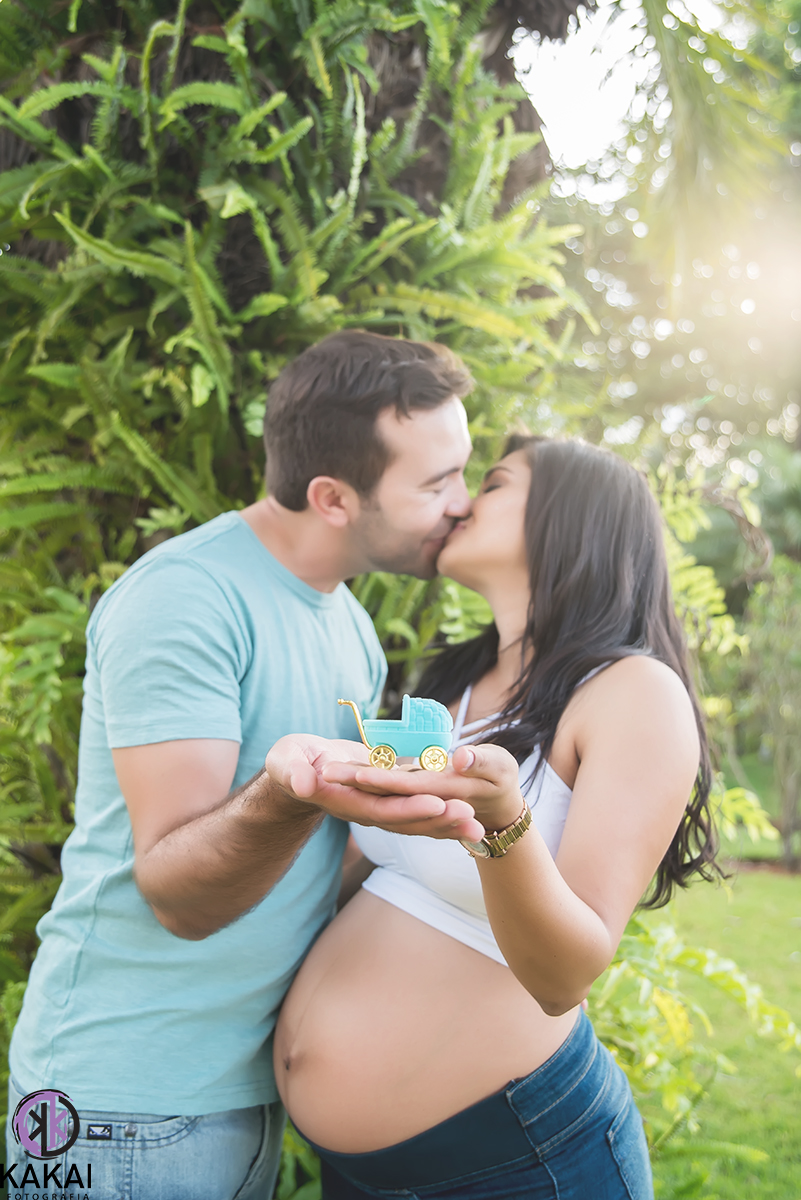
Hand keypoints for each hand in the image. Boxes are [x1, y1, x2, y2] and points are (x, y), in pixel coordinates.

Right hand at [264, 734, 484, 840]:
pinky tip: (468, 817)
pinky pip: (419, 808)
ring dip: (446, 823)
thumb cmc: (289, 762)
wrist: (300, 771)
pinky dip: (442, 813)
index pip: (380, 809)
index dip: (408, 809)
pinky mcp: (390, 799)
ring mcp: (379, 807)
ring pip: (417, 819)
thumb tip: (305, 784)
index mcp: (344, 802)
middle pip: (406, 820)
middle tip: (471, 817)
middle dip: (439, 820)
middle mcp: (366, 811)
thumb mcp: (285, 762)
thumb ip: (293, 772)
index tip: (437, 804)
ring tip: (478, 825)